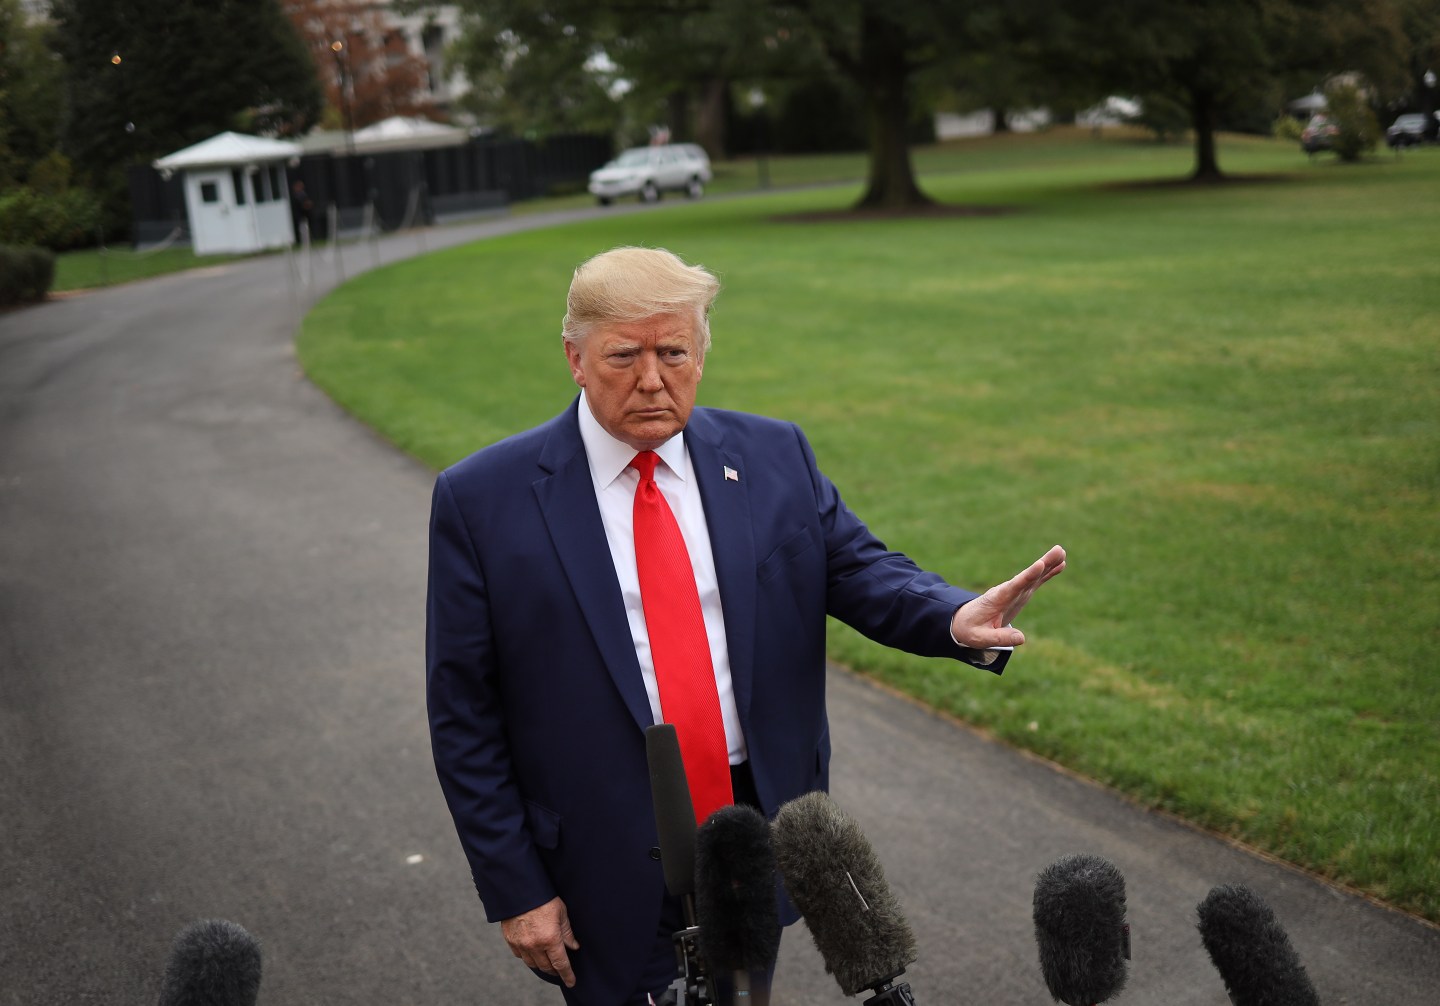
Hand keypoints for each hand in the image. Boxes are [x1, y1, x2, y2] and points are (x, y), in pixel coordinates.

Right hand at [501, 896, 579, 987]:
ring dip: (542, 965)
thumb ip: (567, 932)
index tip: (571, 982)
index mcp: (550, 938)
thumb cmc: (543, 898)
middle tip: (561, 971)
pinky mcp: (510, 940)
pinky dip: (528, 957)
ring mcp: (521, 944)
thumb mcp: (561, 912)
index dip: (567, 975)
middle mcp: (535, 945)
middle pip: (546, 967)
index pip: (561, 964)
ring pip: (533, 964)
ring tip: (548, 962)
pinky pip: (520, 956)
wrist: (518, 889)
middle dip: (555, 971)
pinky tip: (533, 952)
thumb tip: (574, 946)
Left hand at [950, 545, 1065, 649]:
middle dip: (1043, 563)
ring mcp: (1014, 591)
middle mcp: (1007, 591)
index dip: (1028, 575)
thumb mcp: (979, 638)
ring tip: (1062, 552)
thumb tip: (1021, 638)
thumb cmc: (969, 629)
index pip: (1014, 586)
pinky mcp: (1019, 594)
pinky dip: (1046, 574)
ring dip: (1048, 564)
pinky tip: (1060, 565)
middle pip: (1028, 576)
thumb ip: (999, 638)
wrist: (962, 621)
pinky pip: (1035, 582)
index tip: (1040, 564)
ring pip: (1033, 576)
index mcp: (997, 599)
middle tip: (1059, 550)